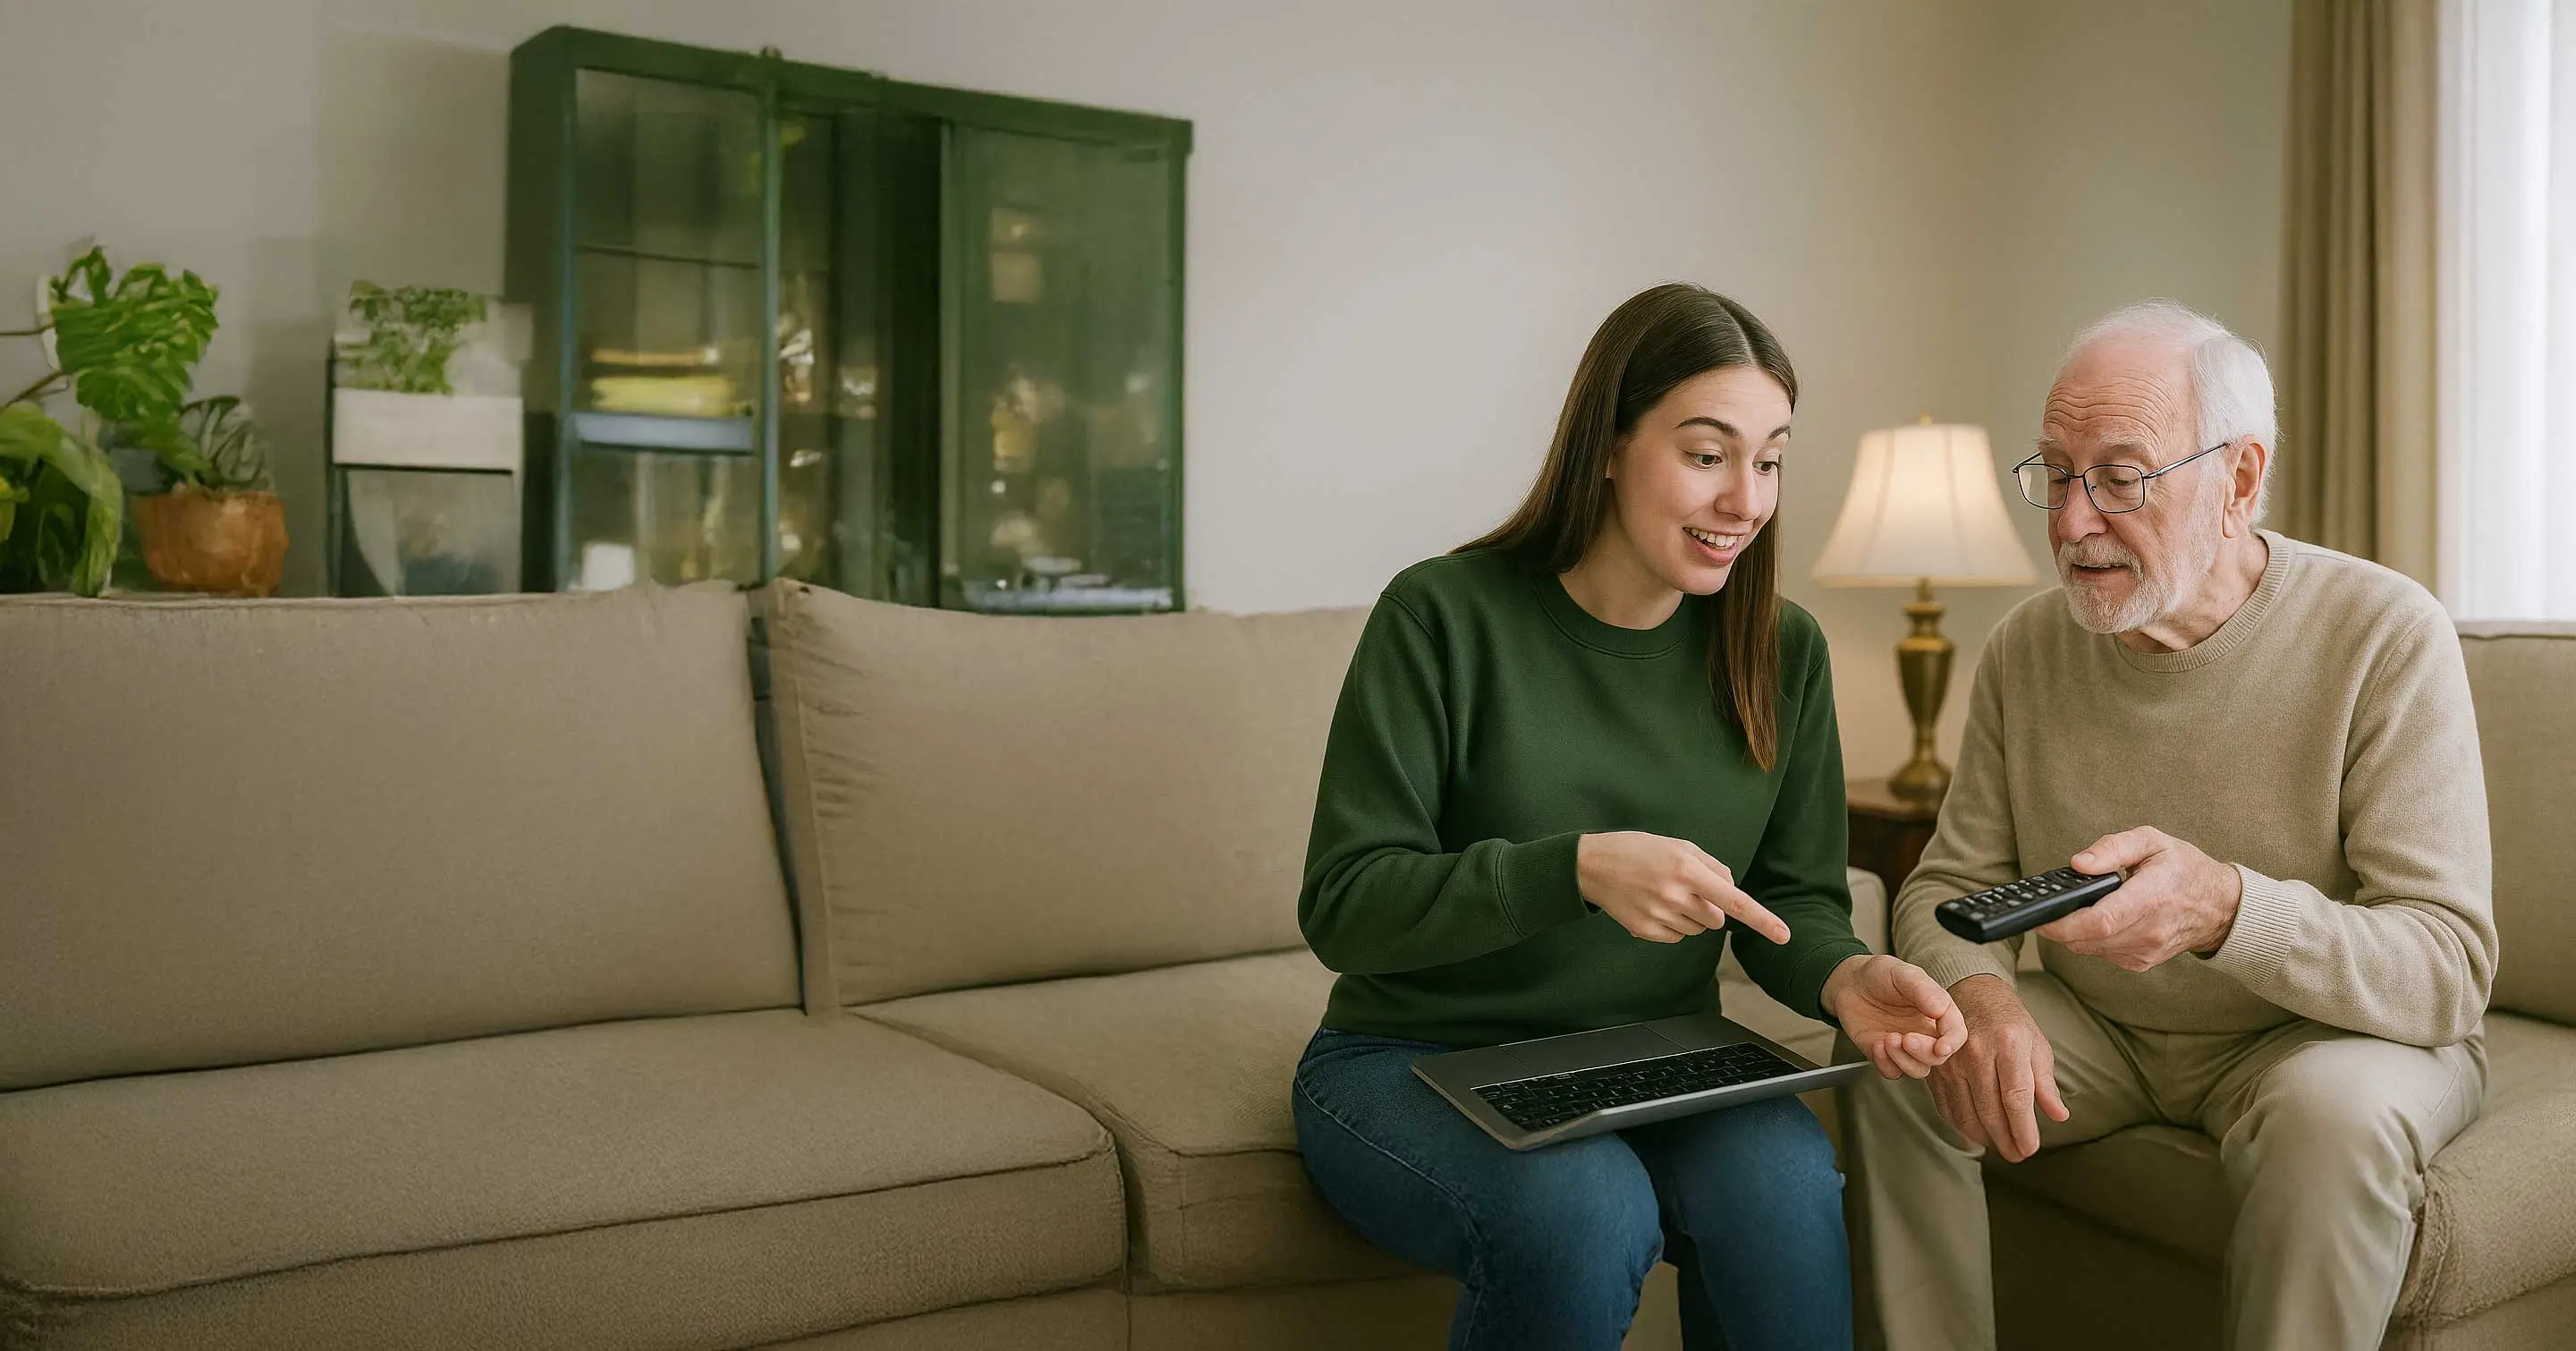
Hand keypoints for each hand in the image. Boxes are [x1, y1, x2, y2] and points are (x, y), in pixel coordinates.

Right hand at [1575, 832, 1789, 945]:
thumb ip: (1712, 866)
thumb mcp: (1679, 845)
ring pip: (1698, 929)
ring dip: (1691, 916)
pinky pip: (1677, 937)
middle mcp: (1675, 896)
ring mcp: (1659, 916)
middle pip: (1717, 919)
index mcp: (1687, 870)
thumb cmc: (1639, 849)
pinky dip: (1673, 925)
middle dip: (1710, 907)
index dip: (1762, 919)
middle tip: (1686, 888)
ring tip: (1664, 894)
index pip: (1733, 900)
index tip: (1784, 935)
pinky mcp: (1646, 931)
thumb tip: (1731, 891)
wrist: (1592, 865)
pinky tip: (1653, 906)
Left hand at [1823, 954, 1966, 1079]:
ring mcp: (1906, 1047)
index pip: (1956, 1033)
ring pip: (1918, 1070)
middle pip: (1938, 1057)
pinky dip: (1885, 1064)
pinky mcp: (1886, 1055)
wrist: (1850, 982)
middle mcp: (1925, 1033)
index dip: (1952, 1042)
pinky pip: (1892, 1072)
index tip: (1941, 1047)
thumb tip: (1941, 1008)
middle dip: (1924, 1052)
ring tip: (1887, 1039)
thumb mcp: (1902, 973)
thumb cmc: (1880, 974)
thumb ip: (1923, 989)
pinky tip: (1876, 1046)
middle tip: (1907, 1038)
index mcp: (1938, 1012)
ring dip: (1904, 1060)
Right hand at [1927, 974, 2067, 1161]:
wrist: (1971, 994)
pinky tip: (1978, 1133)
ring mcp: (1951, 1062)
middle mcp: (1976, 1053)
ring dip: (1986, 1138)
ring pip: (1967, 1115)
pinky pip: (1948, 1109)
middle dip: (2007, 1140)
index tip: (2031, 1148)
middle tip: (2018, 1155)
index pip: (2016, 1098)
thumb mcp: (2036, 1045)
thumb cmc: (2010, 1022)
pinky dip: (1963, 1127)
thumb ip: (2045, 1082)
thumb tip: (2059, 1115)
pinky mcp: (1936, 1069)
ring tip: (2002, 1147)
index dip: (2024, 1129)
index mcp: (2008, 1045)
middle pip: (1991, 1111)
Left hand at [2035, 826, 2241, 970]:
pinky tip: (2100, 921)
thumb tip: (2077, 864)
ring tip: (2077, 909)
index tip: (2041, 916)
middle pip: (2089, 939)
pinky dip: (2092, 940)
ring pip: (2090, 949)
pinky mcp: (2141, 962)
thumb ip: (2112, 848)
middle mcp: (2151, 930)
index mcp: (2153, 897)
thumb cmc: (2185, 869)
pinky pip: (2102, 954)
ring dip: (2074, 933)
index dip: (2064, 923)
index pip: (2101, 921)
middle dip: (2059, 927)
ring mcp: (2147, 951)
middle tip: (2047, 909)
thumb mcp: (2151, 841)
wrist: (2220, 906)